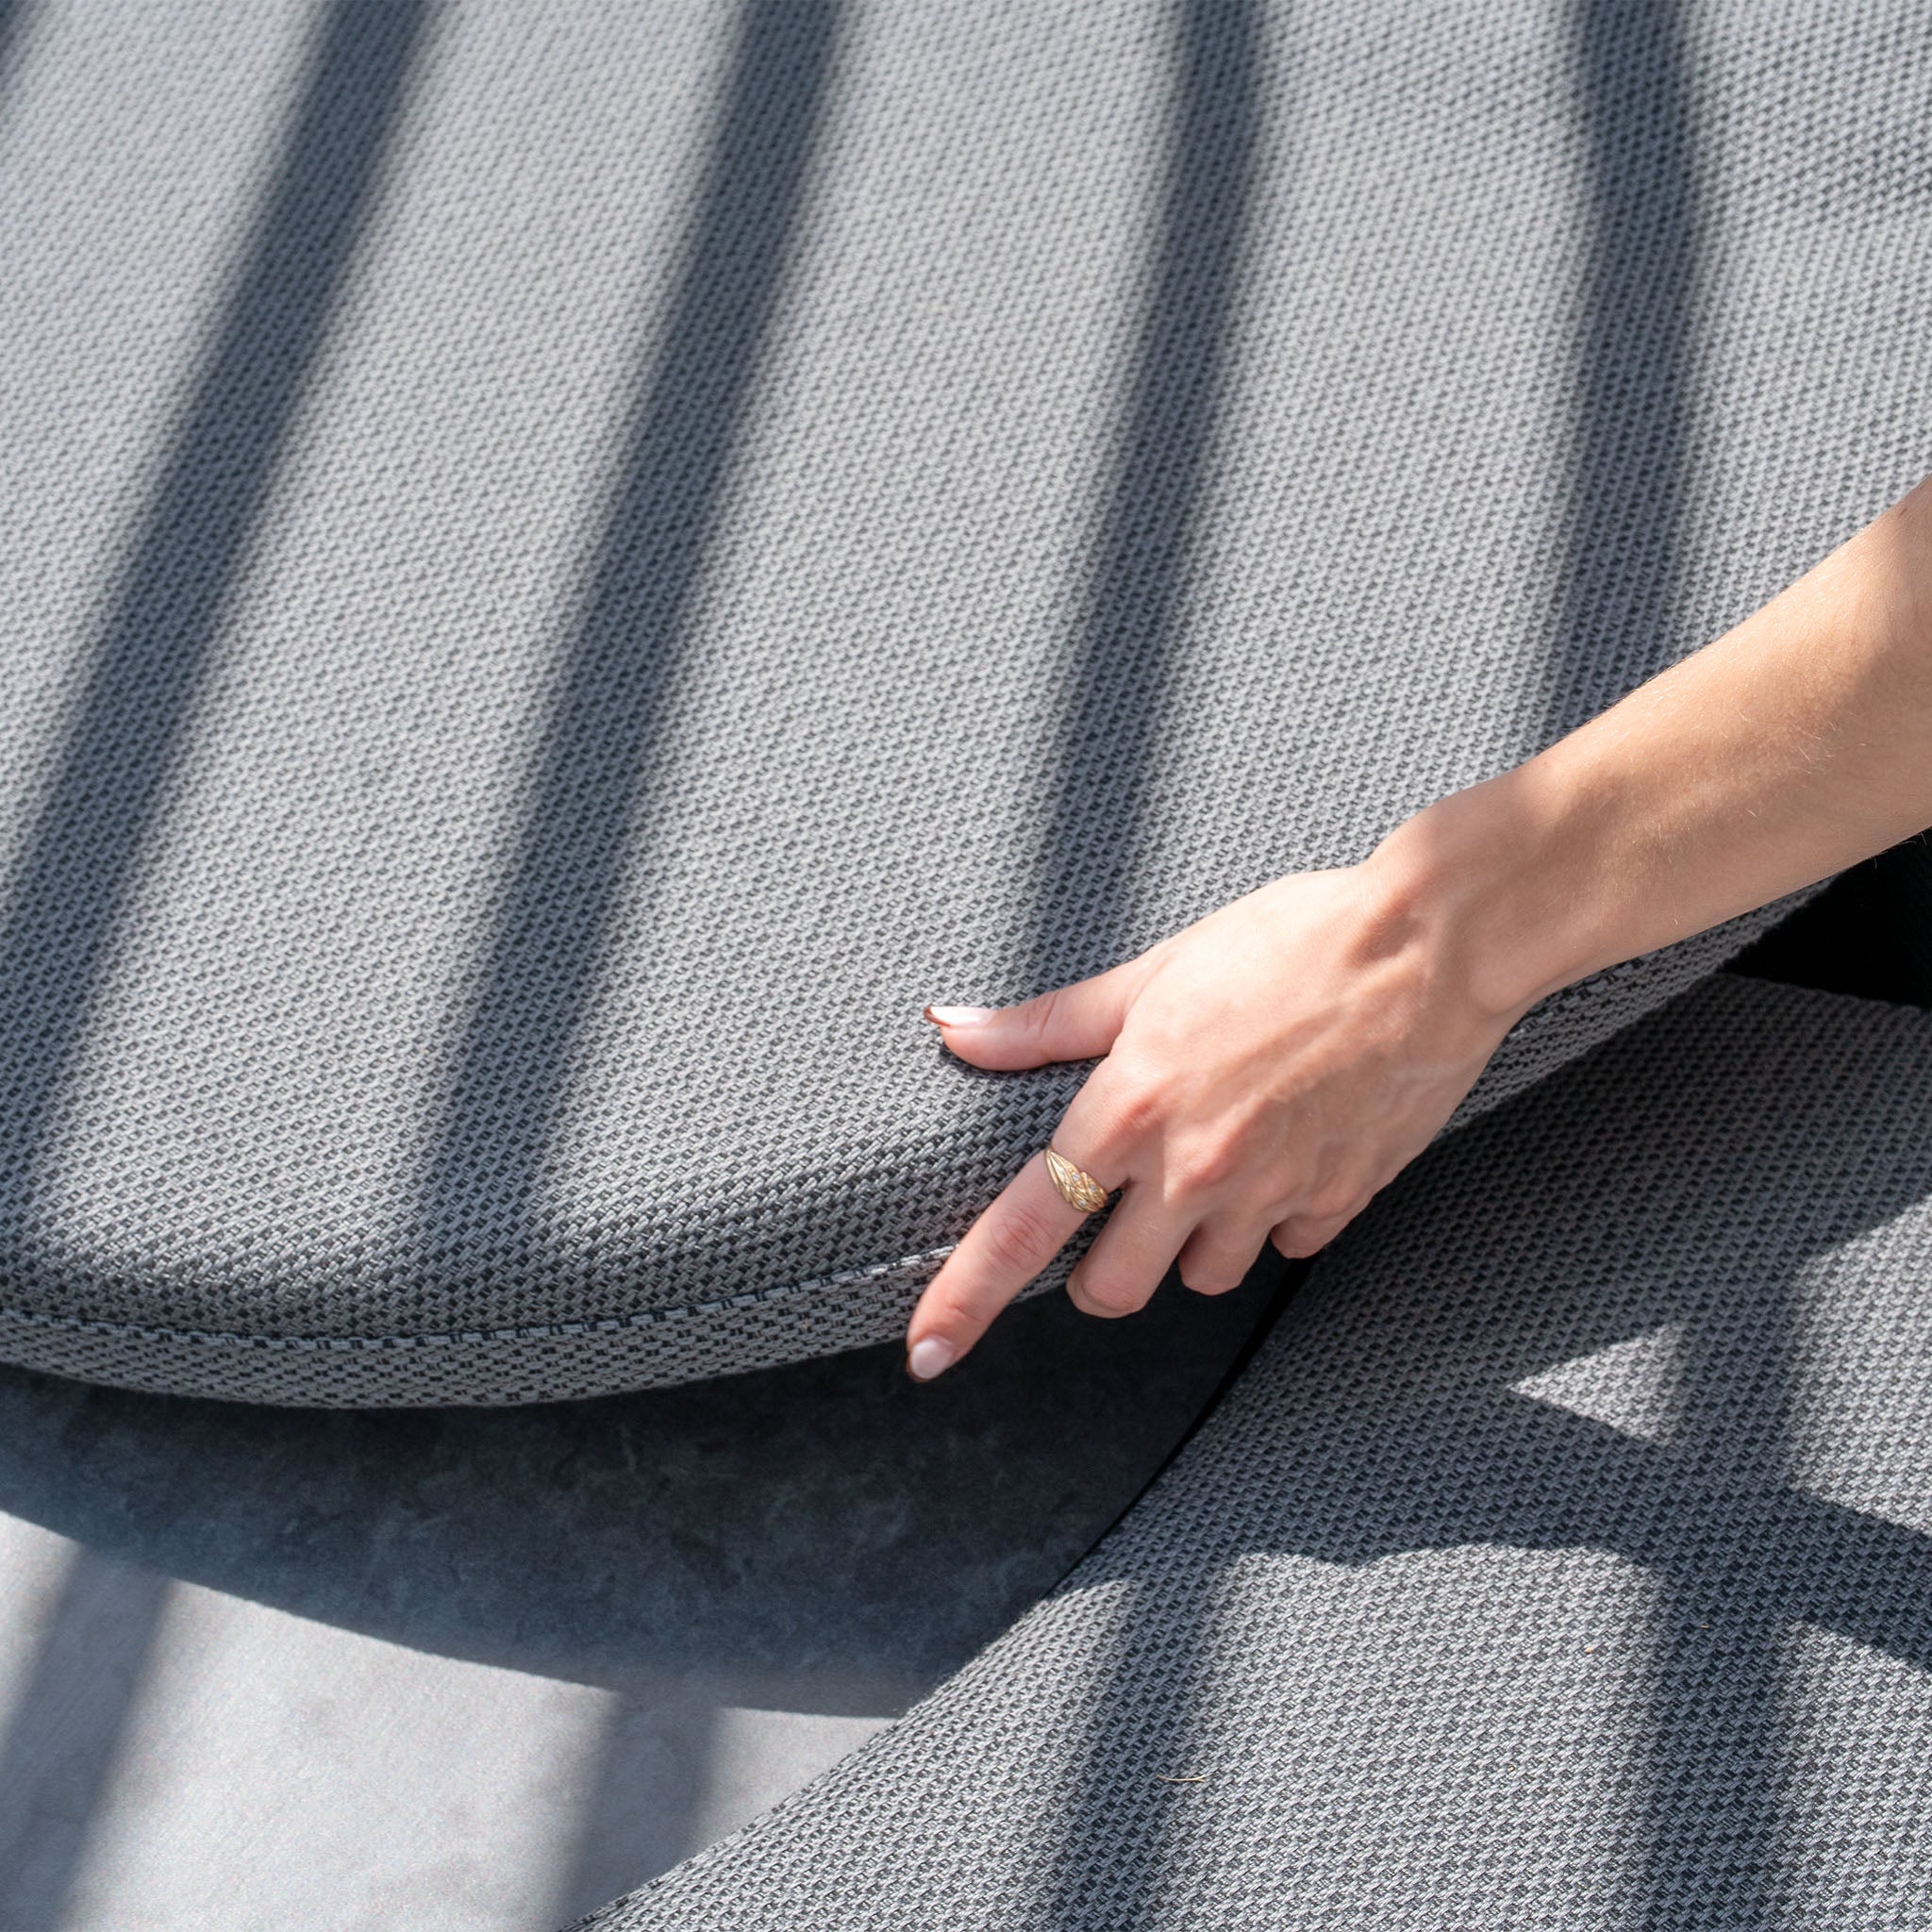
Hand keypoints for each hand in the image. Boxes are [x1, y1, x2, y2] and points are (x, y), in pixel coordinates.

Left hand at [904, 860, 1517, 1378]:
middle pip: (1111, 1290)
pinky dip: (1274, 1220)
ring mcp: (1269, 1193)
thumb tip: (955, 1030)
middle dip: (1101, 1271)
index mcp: (1129, 1107)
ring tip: (1218, 1162)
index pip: (1023, 1228)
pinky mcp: (1337, 1202)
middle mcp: (1191, 1168)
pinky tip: (1287, 1154)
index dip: (965, 1298)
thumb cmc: (1290, 941)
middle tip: (1118, 1217)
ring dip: (1192, 1244)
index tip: (925, 1352)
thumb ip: (1049, 1023)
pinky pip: (1283, 1247)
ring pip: (1201, 1278)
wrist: (1428, 946)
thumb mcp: (1153, 970)